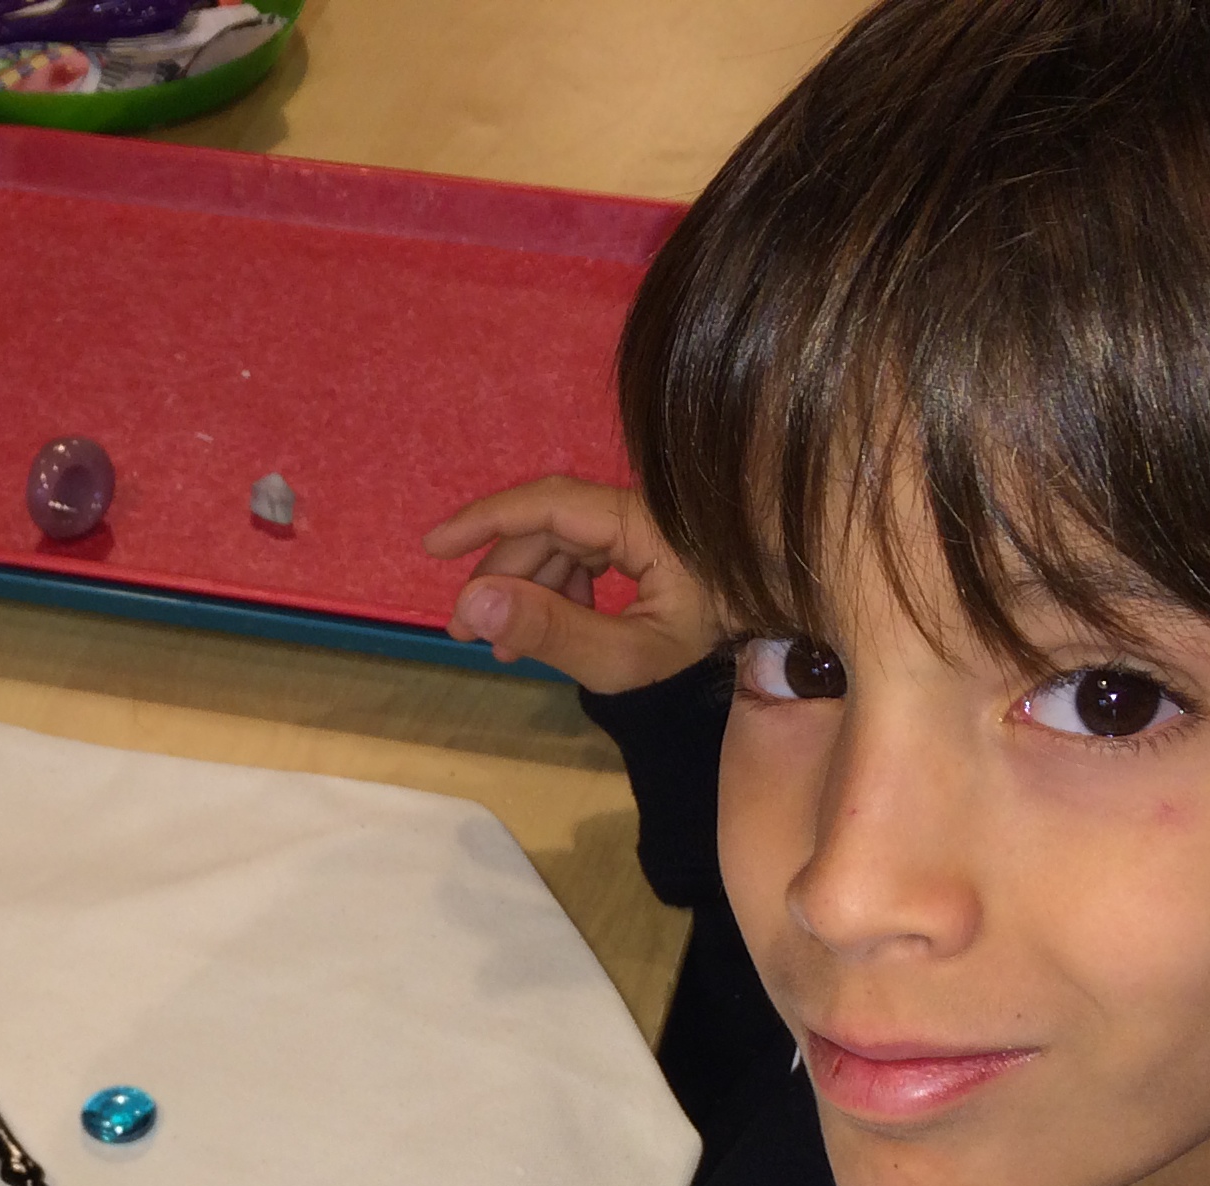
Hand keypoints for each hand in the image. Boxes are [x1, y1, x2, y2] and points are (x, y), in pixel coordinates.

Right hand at [424, 478, 722, 694]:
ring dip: (526, 590)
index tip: (433, 548)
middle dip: (501, 576)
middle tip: (466, 632)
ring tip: (504, 647)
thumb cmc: (709, 649)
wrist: (775, 639)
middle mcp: (638, 510)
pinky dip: (557, 589)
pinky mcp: (648, 541)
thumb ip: (552, 631)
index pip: (546, 505)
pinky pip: (585, 554)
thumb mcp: (625, 656)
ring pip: (562, 543)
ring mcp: (643, 524)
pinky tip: (551, 629)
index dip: (485, 521)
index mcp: (640, 522)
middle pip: (547, 528)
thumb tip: (474, 603)